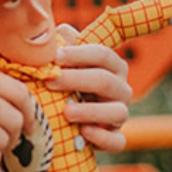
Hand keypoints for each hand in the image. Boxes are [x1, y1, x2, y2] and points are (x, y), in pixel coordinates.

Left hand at [48, 35, 131, 152]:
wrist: (63, 119)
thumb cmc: (63, 82)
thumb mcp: (62, 62)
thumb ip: (62, 44)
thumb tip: (60, 30)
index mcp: (110, 66)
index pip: (102, 54)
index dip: (79, 54)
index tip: (55, 57)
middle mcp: (120, 88)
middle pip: (106, 81)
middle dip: (77, 80)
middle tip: (51, 81)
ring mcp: (119, 114)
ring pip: (118, 112)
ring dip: (91, 111)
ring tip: (66, 111)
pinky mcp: (114, 137)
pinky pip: (117, 141)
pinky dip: (103, 138)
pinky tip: (84, 133)